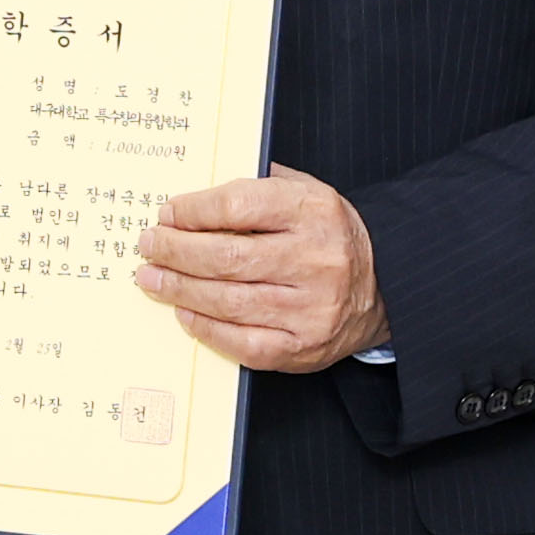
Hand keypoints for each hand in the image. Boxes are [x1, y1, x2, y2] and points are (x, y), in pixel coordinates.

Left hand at [135, 169, 387, 371]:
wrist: (385, 285)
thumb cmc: (332, 236)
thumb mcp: (308, 194)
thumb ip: (259, 188)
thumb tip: (194, 200)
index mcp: (314, 212)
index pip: (237, 206)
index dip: (193, 211)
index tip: (168, 214)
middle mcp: (315, 260)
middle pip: (226, 257)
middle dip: (176, 252)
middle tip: (149, 246)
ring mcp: (311, 308)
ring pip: (228, 302)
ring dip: (180, 290)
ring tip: (152, 278)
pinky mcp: (304, 347)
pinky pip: (244, 342)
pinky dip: (207, 329)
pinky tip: (185, 313)